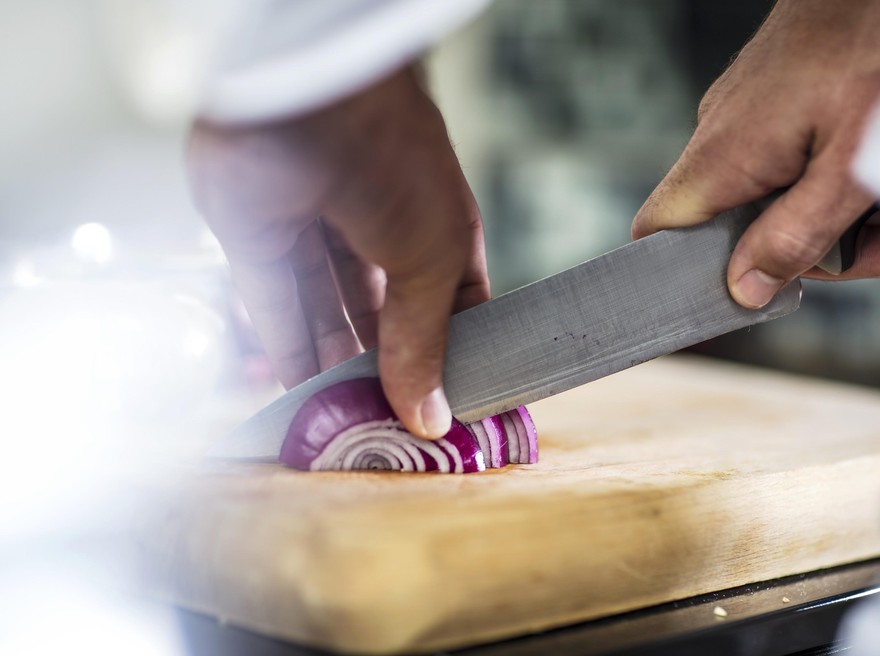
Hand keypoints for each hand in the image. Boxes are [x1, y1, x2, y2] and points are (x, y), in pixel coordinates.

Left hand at [187, 68, 488, 438]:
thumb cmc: (396, 167)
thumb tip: (431, 418)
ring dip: (334, 365)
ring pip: (326, 312)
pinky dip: (285, 348)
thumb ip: (425, 343)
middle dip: (386, 367)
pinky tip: (297, 394)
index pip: (452, 303)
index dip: (452, 354)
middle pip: (383, 314)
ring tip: (344, 423)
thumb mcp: (431, 261)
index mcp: (436, 227)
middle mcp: (377, 229)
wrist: (308, 98)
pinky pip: (274, 303)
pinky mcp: (257, 235)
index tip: (448, 409)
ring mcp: (316, 230)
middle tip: (390, 426)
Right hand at [632, 0, 879, 307]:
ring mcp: (742, 118)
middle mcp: (719, 137)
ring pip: (770, 200)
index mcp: (722, 157)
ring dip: (833, 217)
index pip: (656, 233)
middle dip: (810, 251)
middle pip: (736, 231)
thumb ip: (795, 235)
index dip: (676, 276)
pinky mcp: (770, 105)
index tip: (727, 299)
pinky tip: (878, 176)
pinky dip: (832, 180)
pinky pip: (788, 165)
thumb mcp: (853, 163)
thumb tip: (742, 290)